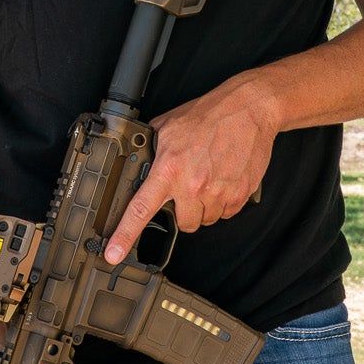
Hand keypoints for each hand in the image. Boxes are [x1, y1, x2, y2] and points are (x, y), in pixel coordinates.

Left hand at [104, 75, 276, 264]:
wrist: (248, 109)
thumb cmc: (210, 114)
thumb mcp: (168, 126)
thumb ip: (152, 148)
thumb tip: (139, 159)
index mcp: (169, 168)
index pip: (141, 209)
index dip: (124, 235)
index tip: (114, 254)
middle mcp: (193, 184)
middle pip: (184, 223)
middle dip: (185, 211)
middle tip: (190, 189)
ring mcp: (218, 191)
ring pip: (206, 219)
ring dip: (206, 205)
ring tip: (210, 178)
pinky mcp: (240, 194)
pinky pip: (227, 213)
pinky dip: (225, 201)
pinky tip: (224, 179)